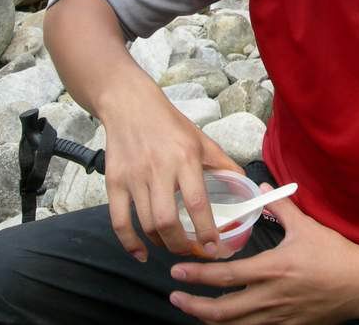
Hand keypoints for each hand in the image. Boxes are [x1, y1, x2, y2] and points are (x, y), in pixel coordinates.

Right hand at [101, 75, 241, 261]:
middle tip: (192, 250)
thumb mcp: (200, 139)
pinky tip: (141, 253)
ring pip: (146, 224)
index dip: (206, 230)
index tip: (214, 247)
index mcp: (185, 158)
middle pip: (167, 221)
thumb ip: (223, 163)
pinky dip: (129, 243)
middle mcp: (159, 169)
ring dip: (161, 243)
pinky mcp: (114, 182)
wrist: (130, 105)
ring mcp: (134, 177)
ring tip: (173, 245)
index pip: (197, 202)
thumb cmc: (169, 124)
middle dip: (181, 244)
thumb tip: (243, 184)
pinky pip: (119, 221)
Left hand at [168, 184, 358, 324]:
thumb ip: (279, 208)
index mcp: (271, 269)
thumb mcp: (305, 226)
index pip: (225, 276)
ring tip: (194, 311)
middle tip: (175, 297)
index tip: (176, 272)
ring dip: (210, 320)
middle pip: (222, 311)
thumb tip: (260, 189)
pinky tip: (226, 321)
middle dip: (194, 306)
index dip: (197, 276)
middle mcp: (270, 298)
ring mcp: (278, 318)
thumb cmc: (334, 254)